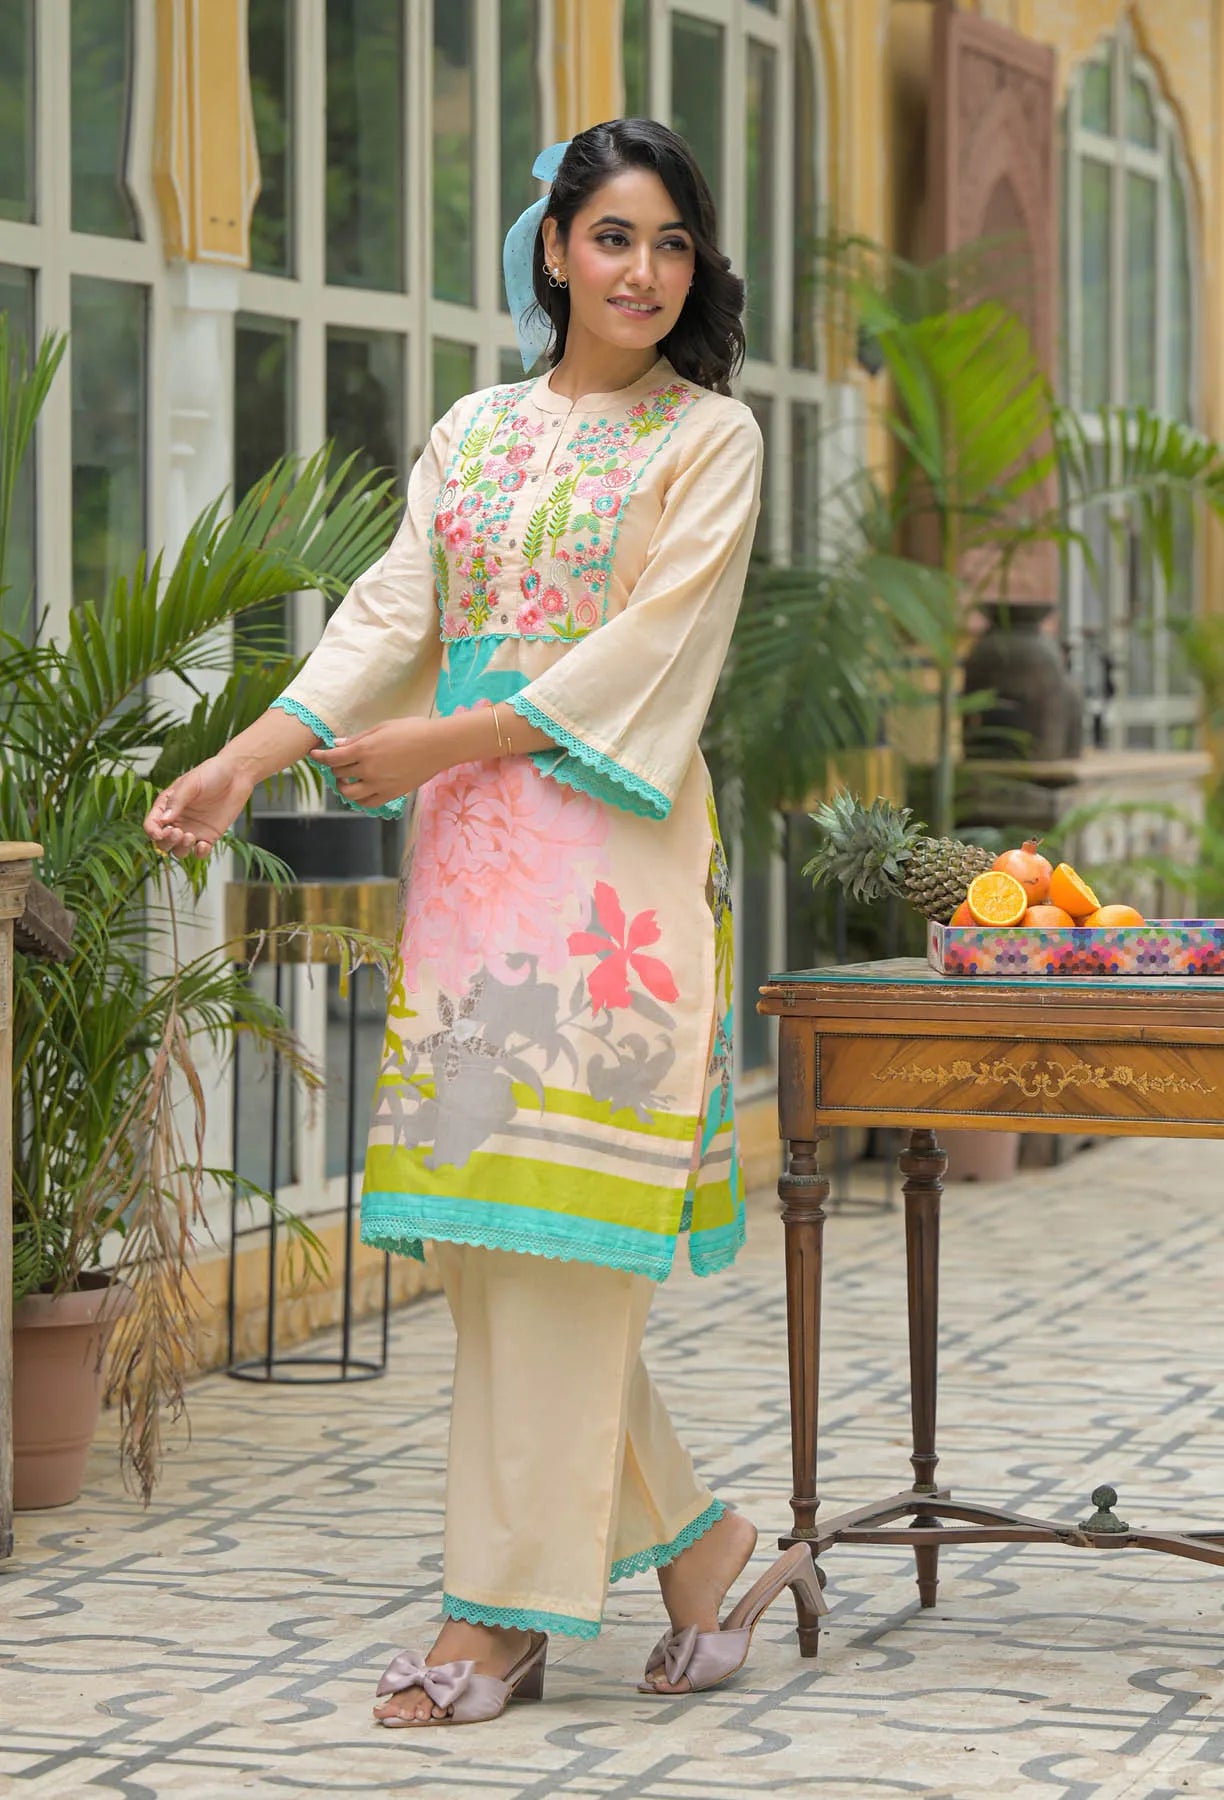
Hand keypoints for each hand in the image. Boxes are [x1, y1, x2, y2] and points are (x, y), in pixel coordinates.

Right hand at [144, 755, 254, 859]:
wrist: (237, 774)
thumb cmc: (211, 773)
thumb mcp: (191, 783)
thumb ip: (177, 801)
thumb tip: (164, 821)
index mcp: (167, 806)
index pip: (152, 824)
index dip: (152, 831)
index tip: (160, 832)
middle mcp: (177, 820)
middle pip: (163, 842)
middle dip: (167, 842)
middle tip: (178, 832)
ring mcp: (192, 830)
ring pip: (179, 850)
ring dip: (181, 849)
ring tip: (190, 836)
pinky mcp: (209, 836)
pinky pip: (200, 852)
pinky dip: (199, 853)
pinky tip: (203, 845)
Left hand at [310, 719, 443, 808]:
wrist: (439, 745)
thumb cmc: (413, 730)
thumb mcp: (382, 727)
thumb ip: (358, 738)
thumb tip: (337, 745)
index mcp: (365, 749)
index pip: (332, 758)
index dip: (320, 757)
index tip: (314, 755)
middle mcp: (369, 769)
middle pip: (339, 775)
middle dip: (334, 768)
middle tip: (337, 764)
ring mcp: (380, 784)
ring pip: (350, 794)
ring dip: (343, 787)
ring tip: (346, 781)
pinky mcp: (392, 794)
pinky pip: (368, 803)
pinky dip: (360, 800)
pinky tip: (361, 791)